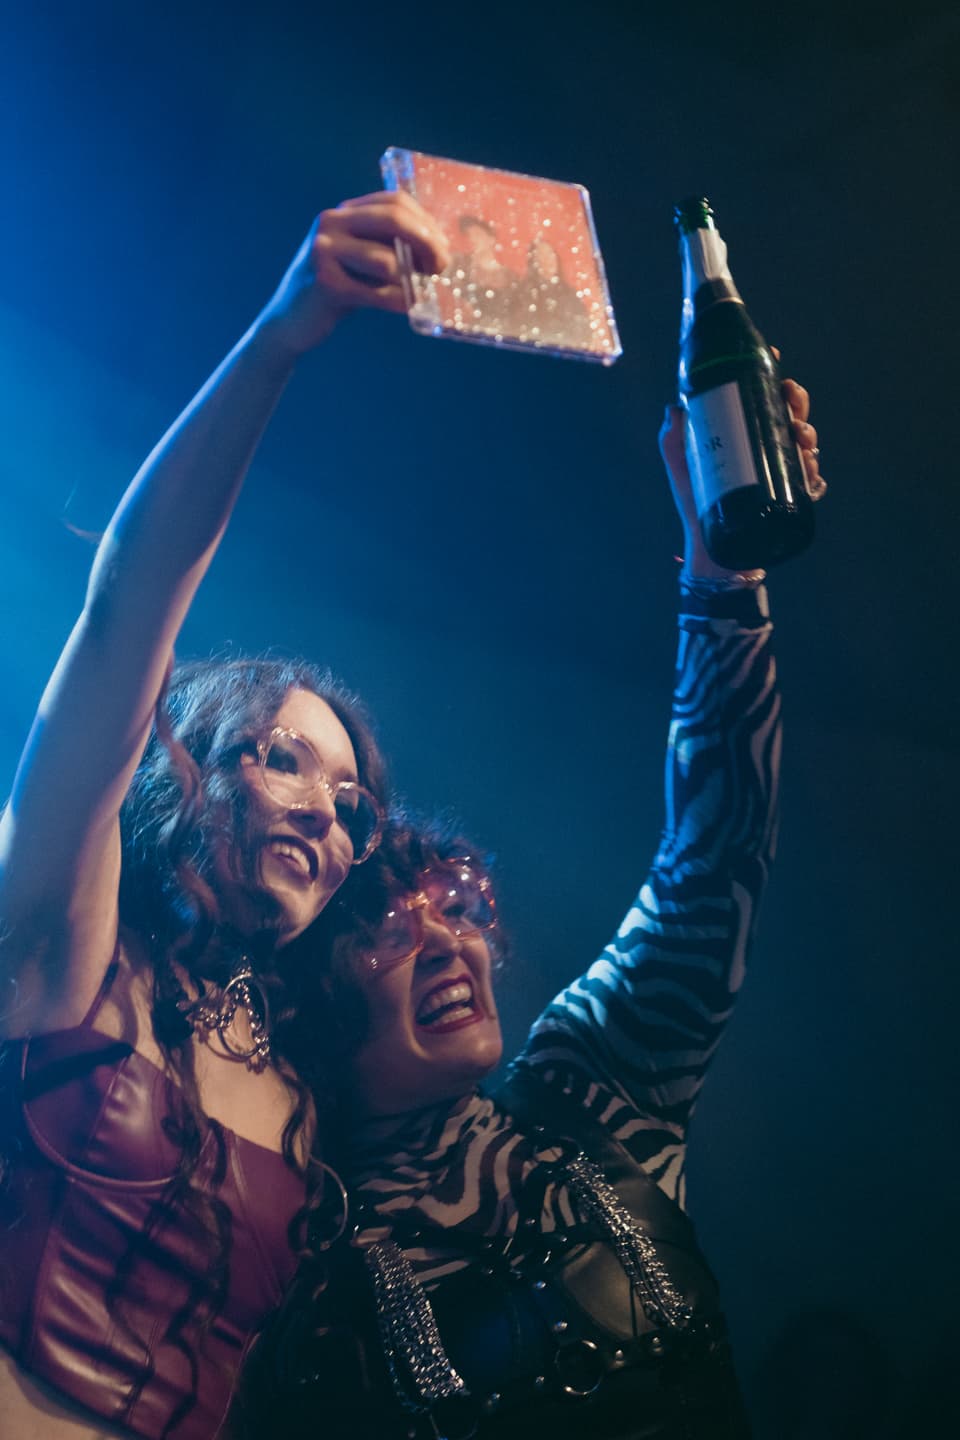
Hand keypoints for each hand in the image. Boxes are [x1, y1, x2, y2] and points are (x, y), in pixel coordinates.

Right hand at [257, 190, 451, 355]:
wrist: (290, 321)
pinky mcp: (324, 284)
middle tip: (442, 267)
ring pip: (386, 260)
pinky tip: (411, 308)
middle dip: (427, 243)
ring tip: (420, 292)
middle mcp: (331, 223)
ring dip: (411, 279)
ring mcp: (324, 251)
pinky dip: (399, 301)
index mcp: (344, 212)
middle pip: (393, 219)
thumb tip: (438, 249)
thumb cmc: (336, 290)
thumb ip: (389, 246)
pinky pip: (376, 292)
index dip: (426, 223)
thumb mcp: (362, 260)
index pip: (395, 201)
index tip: (442, 248)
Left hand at [659, 372, 824, 578]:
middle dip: (796, 399)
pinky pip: (811, 481)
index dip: (771, 375)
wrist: (710, 550)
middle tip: (788, 398)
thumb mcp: (681, 466)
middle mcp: (765, 449)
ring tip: (799, 435)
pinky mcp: (791, 499)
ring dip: (807, 432)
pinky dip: (812, 472)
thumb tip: (674, 407)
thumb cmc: (694, 504)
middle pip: (790, 413)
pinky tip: (807, 468)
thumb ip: (673, 439)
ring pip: (806, 442)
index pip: (761, 398)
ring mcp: (781, 473)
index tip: (775, 357)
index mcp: (743, 434)